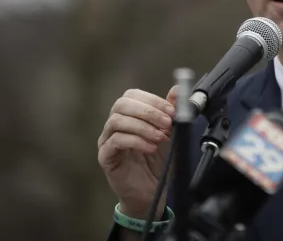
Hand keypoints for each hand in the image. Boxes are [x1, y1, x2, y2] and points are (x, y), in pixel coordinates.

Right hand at [98, 87, 176, 219]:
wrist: (153, 192)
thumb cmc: (158, 162)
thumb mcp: (169, 134)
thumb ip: (170, 112)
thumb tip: (176, 90)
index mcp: (128, 115)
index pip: (132, 95)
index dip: (153, 100)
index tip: (172, 111)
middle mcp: (114, 125)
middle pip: (121, 104)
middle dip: (148, 111)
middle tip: (167, 123)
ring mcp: (107, 141)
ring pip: (116, 121)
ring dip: (142, 126)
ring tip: (160, 137)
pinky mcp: (105, 157)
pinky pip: (115, 142)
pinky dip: (135, 141)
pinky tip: (150, 147)